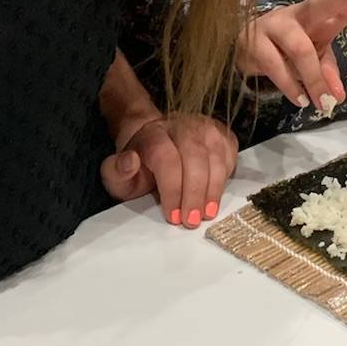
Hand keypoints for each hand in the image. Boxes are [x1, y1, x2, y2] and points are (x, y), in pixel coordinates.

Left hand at [102, 112, 237, 226]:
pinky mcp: (222, 134)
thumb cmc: (140, 166)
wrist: (156, 142)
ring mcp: (205, 127)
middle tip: (192, 220)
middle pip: (195, 156)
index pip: (167, 158)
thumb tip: (130, 162)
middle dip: (194, 193)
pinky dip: (225, 179)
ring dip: (213, 189)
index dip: (172, 189)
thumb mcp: (118, 174)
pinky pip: (230, 156)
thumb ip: (116, 171)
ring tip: (206, 214)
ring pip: (216, 157)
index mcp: (153, 135)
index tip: (173, 216)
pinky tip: (215, 197)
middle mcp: (181, 125)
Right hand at [236, 0, 346, 108]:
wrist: (243, 47)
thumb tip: (337, 98)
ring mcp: (277, 26)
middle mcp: (302, 14)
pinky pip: (276, 67)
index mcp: (323, 17)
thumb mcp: (315, 58)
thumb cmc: (289, 47)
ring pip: (300, 48)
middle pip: (323, 2)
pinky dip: (291, 87)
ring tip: (323, 104)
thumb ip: (328, 72)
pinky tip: (301, 100)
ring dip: (313, 78)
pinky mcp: (256, 44)